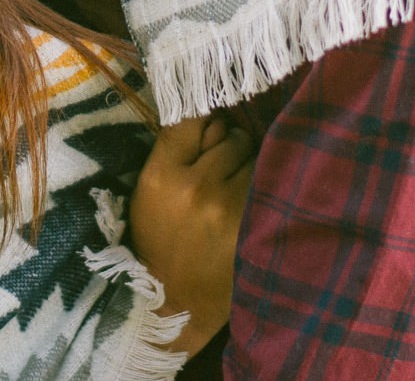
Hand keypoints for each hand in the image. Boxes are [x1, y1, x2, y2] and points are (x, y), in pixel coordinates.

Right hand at [126, 114, 255, 356]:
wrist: (178, 302)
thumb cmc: (161, 241)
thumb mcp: (149, 194)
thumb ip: (175, 152)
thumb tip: (212, 116)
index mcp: (160, 177)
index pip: (188, 119)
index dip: (202, 113)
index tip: (208, 116)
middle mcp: (195, 186)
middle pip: (227, 133)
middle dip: (227, 145)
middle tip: (219, 167)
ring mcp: (228, 205)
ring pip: (250, 153)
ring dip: (246, 162)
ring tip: (234, 187)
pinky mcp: (253, 222)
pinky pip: (265, 179)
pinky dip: (261, 184)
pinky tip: (251, 200)